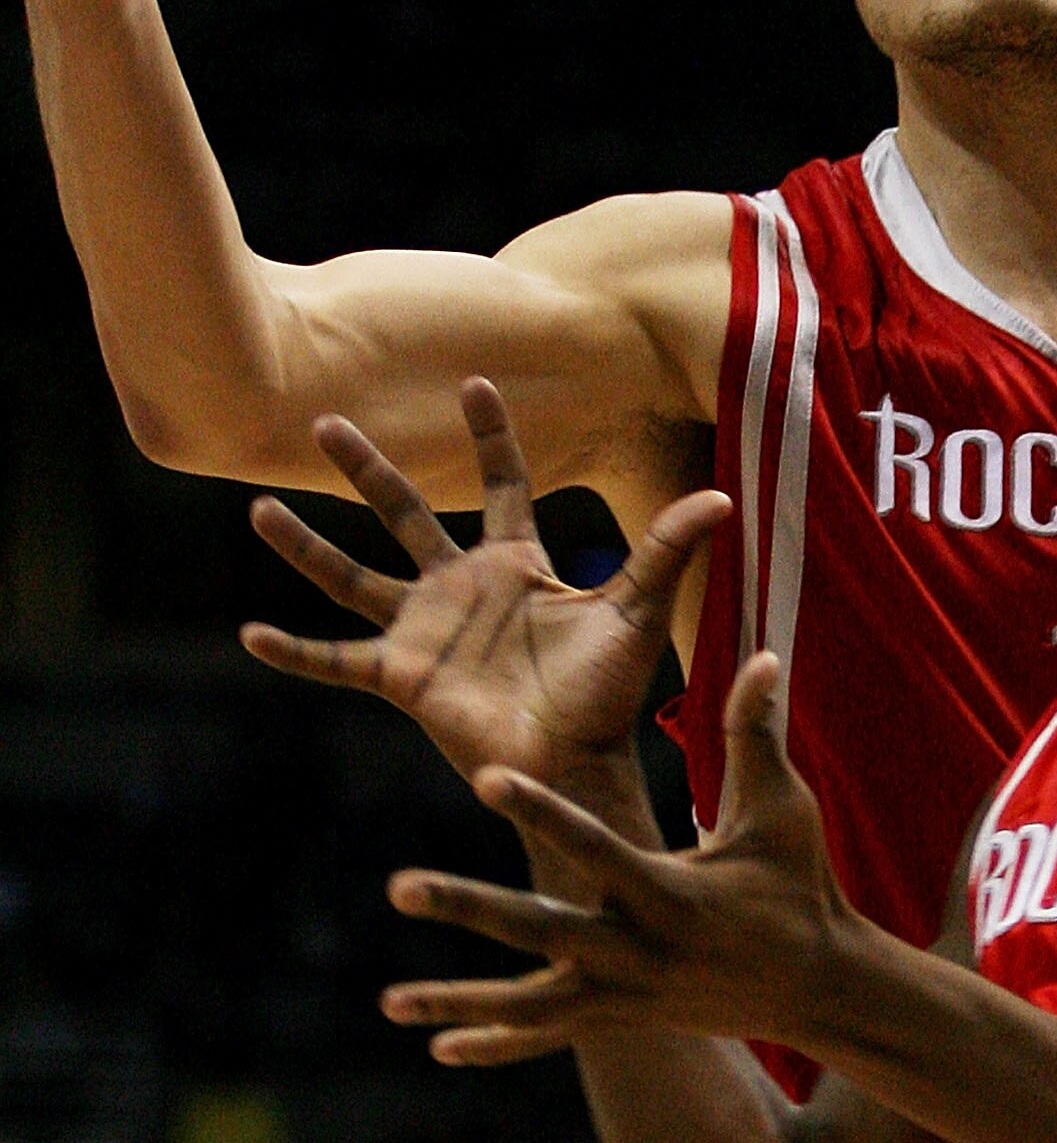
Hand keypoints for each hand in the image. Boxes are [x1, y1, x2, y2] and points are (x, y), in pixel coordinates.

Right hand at [241, 377, 726, 808]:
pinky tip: (251, 634)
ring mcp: (424, 630)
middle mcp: (460, 589)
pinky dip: (295, 651)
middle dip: (365, 469)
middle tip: (326, 421)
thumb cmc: (609, 694)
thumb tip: (719, 498)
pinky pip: (338, 659)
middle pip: (404, 514)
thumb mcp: (636, 612)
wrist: (575, 761)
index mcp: (516, 565)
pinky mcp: (403, 676)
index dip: (490, 435)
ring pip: (352, 576)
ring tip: (256, 510)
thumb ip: (666, 550)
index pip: (503, 484)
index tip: (473, 380)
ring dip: (305, 546)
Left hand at [380, 650, 845, 1061]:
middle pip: (540, 930)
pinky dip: (497, 1043)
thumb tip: (766, 656)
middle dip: (469, 908)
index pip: (593, 846)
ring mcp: (627, 993)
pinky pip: (549, 1035)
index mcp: (673, 893)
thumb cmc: (801, 884)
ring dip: (459, 1001)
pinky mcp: (622, 1018)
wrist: (819, 986)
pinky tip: (439, 1045)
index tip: (485, 775)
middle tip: (398, 885)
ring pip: (531, 1004)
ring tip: (389, 1000)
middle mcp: (640, 951)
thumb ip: (756, 735)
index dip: (540, 809)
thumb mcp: (785, 811)